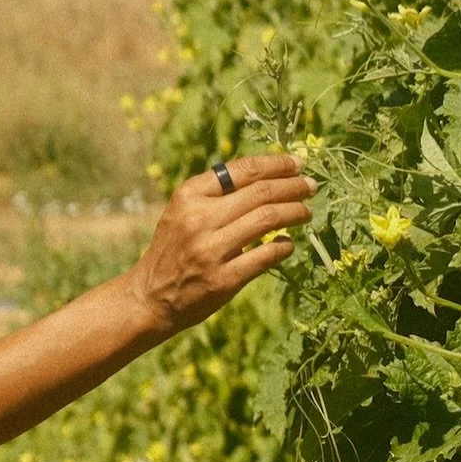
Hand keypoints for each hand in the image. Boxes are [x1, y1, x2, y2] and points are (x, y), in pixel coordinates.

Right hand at [126, 154, 315, 337]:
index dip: (276, 164)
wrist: (149, 297)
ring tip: (306, 212)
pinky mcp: (223, 280)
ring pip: (268, 219)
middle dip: (293, 186)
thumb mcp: (182, 211)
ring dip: (295, 212)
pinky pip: (266, 256)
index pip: (242, 170)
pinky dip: (284, 247)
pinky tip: (288, 244)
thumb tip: (264, 175)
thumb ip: (214, 194)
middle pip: (261, 192)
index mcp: (189, 195)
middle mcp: (199, 219)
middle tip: (311, 187)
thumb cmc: (172, 249)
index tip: (297, 164)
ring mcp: (211, 250)